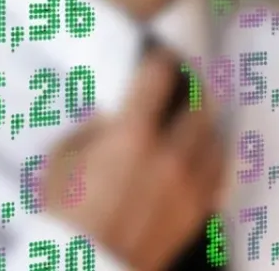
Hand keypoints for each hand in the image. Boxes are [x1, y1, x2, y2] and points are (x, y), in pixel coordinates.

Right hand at [40, 50, 225, 270]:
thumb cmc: (63, 222)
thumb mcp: (58, 166)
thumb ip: (88, 132)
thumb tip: (109, 117)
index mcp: (131, 136)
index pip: (159, 76)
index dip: (160, 59)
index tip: (159, 55)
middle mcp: (169, 154)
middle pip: (200, 102)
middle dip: (191, 88)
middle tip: (184, 84)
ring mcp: (188, 184)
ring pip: (215, 135)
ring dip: (206, 122)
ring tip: (196, 116)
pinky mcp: (198, 210)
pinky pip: (220, 171)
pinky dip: (214, 154)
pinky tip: (205, 151)